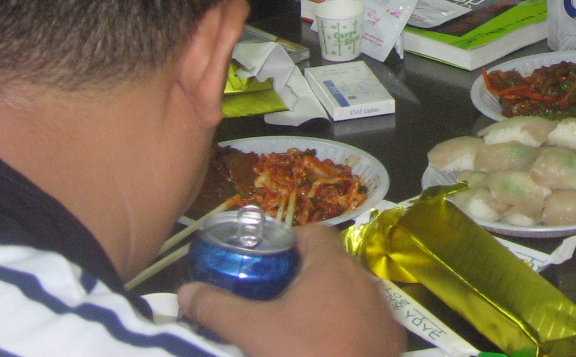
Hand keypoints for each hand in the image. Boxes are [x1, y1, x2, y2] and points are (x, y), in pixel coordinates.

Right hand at [178, 225, 402, 356]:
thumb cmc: (307, 354)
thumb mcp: (255, 331)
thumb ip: (219, 308)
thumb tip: (185, 291)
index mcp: (333, 266)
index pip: (313, 232)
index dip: (288, 240)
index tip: (266, 260)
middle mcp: (363, 278)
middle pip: (329, 263)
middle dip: (301, 275)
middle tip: (272, 297)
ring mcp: (381, 308)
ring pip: (348, 292)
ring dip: (325, 301)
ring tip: (297, 325)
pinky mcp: (390, 336)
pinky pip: (364, 319)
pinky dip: (346, 325)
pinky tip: (327, 346)